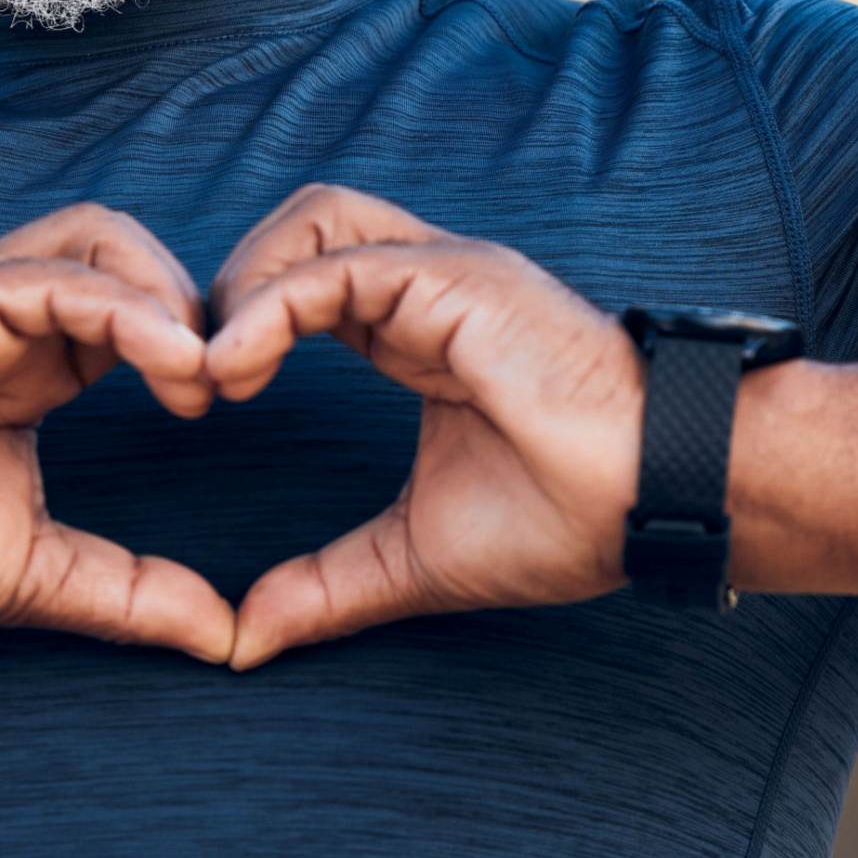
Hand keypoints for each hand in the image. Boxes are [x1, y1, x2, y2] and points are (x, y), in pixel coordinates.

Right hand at [0, 204, 234, 661]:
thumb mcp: (34, 569)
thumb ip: (128, 589)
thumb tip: (224, 635)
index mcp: (29, 362)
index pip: (135, 310)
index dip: (193, 344)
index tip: (230, 407)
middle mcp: (5, 314)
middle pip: (127, 253)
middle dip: (197, 304)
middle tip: (231, 384)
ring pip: (100, 239)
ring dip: (170, 295)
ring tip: (199, 377)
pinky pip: (58, 276)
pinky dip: (129, 309)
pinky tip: (167, 367)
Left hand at [206, 184, 643, 668]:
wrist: (663, 500)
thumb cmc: (569, 515)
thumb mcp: (416, 554)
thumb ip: (328, 584)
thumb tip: (244, 637)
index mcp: (415, 326)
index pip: (306, 277)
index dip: (243, 320)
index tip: (202, 398)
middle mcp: (425, 282)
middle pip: (303, 224)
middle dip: (233, 280)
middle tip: (194, 371)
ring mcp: (444, 271)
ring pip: (316, 220)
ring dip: (246, 281)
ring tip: (213, 369)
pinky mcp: (457, 279)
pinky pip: (339, 266)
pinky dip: (271, 306)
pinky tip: (236, 368)